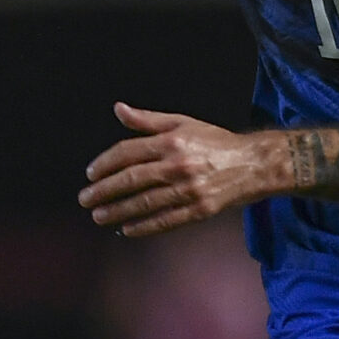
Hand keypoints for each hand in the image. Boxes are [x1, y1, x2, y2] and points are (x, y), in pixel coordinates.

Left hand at [79, 102, 284, 236]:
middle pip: (132, 180)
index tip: (90, 174)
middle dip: (104, 190)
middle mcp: (178, 165)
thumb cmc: (215, 142)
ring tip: (98, 216)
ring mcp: (189, 190)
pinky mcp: (199, 210)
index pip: (128, 152)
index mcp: (172, 141)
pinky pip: (165, 220)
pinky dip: (144, 226)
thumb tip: (118, 109)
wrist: (254, 164)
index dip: (105, 164)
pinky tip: (126, 229)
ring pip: (145, 203)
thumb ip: (148, 120)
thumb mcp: (183, 123)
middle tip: (85, 199)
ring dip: (118, 210)